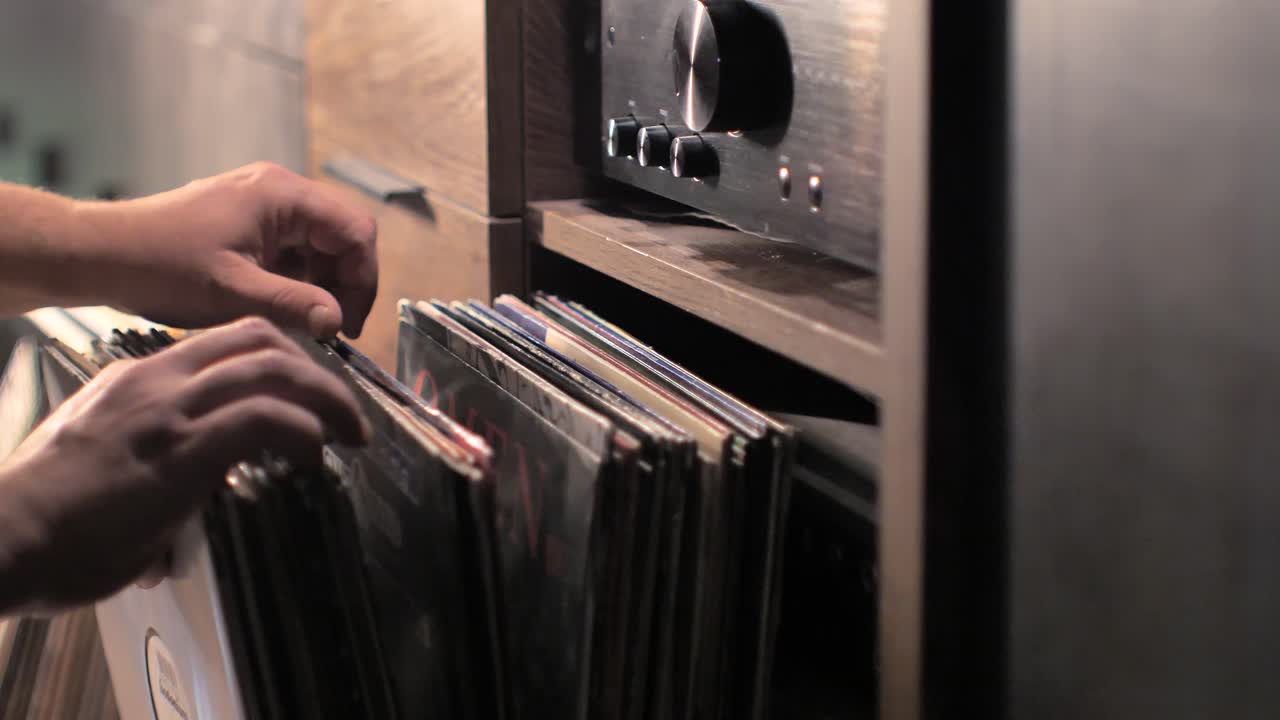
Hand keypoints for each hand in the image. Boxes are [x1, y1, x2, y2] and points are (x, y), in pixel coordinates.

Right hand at [0, 317, 367, 612]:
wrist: (5, 537)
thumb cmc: (44, 517)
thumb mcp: (97, 467)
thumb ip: (142, 473)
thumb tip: (168, 528)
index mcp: (137, 378)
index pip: (226, 341)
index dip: (282, 361)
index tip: (310, 394)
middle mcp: (156, 381)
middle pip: (259, 340)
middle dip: (316, 371)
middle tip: (346, 413)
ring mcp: (168, 412)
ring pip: (272, 370)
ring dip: (327, 400)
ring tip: (352, 433)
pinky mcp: (181, 452)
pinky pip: (263, 419)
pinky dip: (303, 430)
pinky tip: (314, 454)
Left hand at [77, 162, 377, 338]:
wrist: (102, 255)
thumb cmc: (160, 266)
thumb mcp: (232, 293)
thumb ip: (293, 305)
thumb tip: (339, 321)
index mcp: (282, 195)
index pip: (356, 231)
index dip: (362, 280)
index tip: (348, 324)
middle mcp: (279, 191)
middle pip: (344, 236)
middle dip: (345, 284)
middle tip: (331, 329)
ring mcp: (264, 207)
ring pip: (322, 247)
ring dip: (322, 286)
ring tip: (304, 323)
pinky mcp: (251, 225)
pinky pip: (295, 252)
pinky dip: (298, 282)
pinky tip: (282, 309)